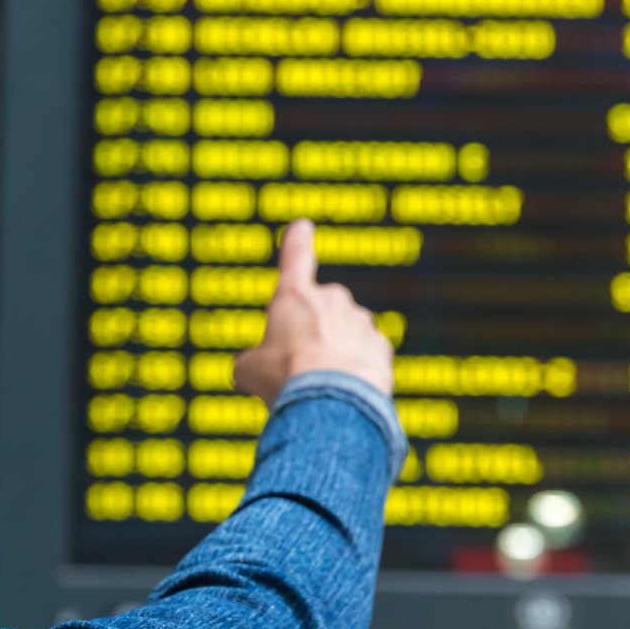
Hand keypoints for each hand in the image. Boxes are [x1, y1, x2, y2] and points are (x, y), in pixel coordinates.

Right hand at [234, 220, 394, 404]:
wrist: (331, 402)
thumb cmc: (286, 379)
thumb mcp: (250, 370)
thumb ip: (251, 361)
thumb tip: (248, 370)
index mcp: (294, 296)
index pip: (296, 257)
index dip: (297, 241)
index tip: (303, 226)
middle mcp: (331, 299)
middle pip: (319, 312)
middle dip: (312, 333)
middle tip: (299, 367)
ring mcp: (359, 321)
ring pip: (345, 334)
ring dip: (335, 353)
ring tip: (321, 386)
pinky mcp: (381, 346)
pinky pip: (366, 355)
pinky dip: (357, 370)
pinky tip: (344, 391)